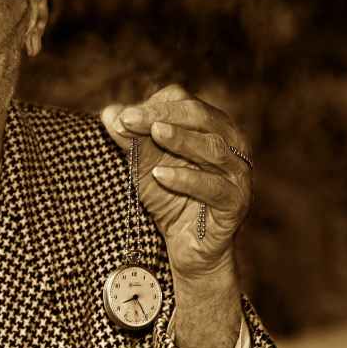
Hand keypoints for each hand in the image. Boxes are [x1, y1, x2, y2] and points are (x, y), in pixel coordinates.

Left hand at [100, 84, 252, 281]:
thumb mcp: (143, 164)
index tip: (122, 116)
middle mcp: (230, 143)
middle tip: (129, 118)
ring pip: (213, 149)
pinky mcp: (235, 203)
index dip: (153, 106)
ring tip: (154, 133)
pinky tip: (160, 175)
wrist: (186, 246)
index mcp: (210, 126)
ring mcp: (237, 173)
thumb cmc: (168, 195)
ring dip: (181, 139)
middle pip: (201, 117)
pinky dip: (186, 179)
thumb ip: (128, 138)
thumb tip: (109, 112)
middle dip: (163, 115)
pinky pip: (213, 188)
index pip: (184, 102)